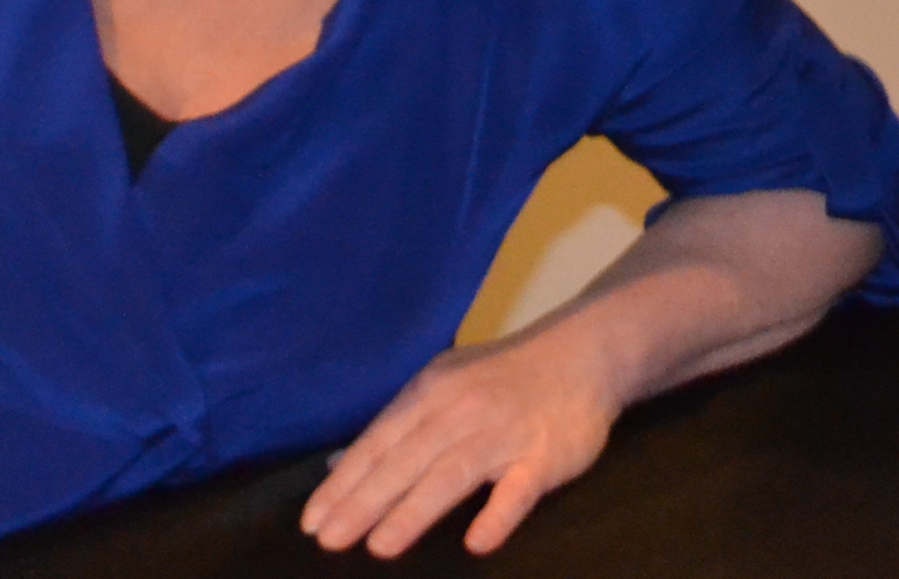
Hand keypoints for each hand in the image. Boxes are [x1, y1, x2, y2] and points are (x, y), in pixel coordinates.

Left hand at [302, 330, 619, 557]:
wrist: (585, 353)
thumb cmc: (504, 375)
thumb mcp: (444, 384)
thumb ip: (396, 426)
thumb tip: (339, 466)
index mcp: (433, 392)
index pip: (380, 441)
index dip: (346, 482)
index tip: (313, 522)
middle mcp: (463, 410)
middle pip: (407, 460)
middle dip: (365, 501)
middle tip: (330, 540)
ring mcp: (505, 433)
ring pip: (453, 473)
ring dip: (415, 510)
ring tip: (380, 546)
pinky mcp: (544, 455)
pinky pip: (518, 488)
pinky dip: (498, 513)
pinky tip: (476, 541)